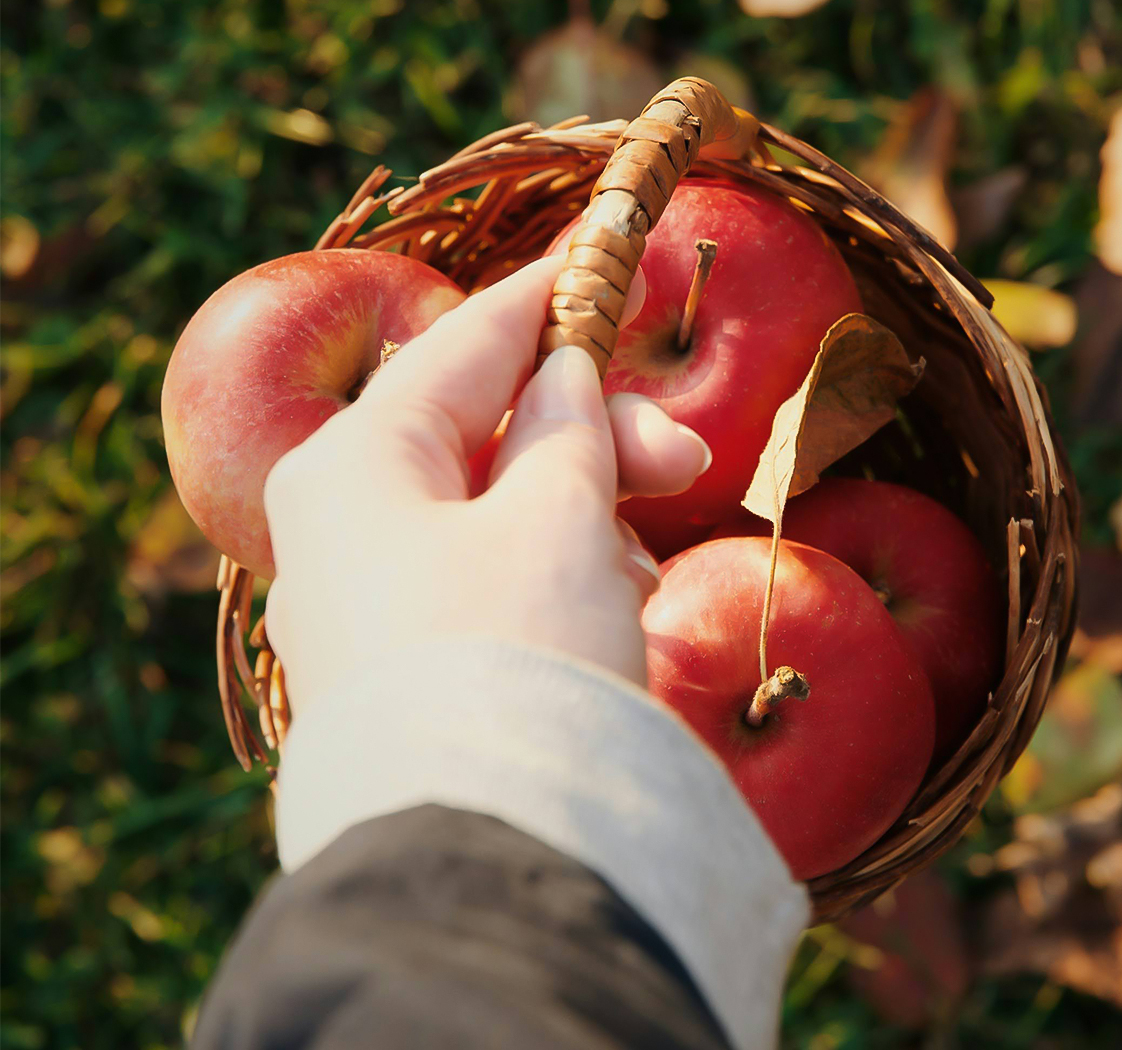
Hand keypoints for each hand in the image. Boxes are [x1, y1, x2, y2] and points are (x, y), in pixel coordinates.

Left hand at [262, 255, 709, 708]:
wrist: (478, 857)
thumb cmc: (514, 654)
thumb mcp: (555, 520)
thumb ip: (566, 432)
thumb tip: (565, 377)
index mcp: (356, 465)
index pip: (463, 349)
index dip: (543, 301)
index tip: (601, 258)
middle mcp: (345, 528)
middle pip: (487, 441)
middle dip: (593, 441)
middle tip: (690, 457)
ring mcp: (373, 607)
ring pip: (502, 519)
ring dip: (585, 526)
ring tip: (639, 582)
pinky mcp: (413, 672)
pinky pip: (498, 590)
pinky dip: (560, 586)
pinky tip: (612, 623)